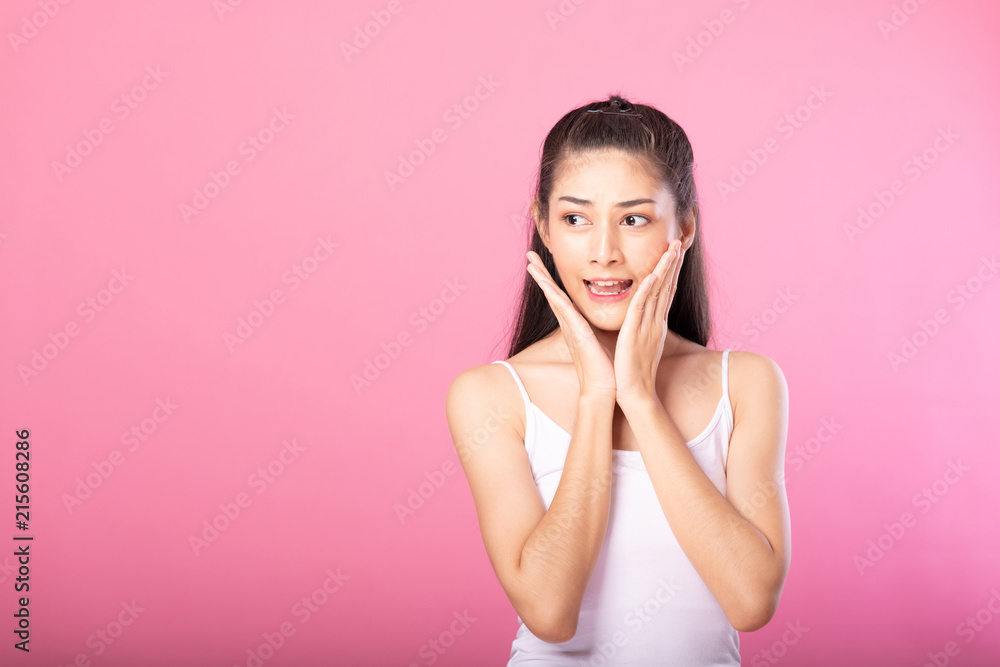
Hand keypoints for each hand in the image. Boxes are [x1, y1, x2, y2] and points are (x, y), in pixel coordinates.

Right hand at [525, 251, 616, 398]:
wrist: (603, 388)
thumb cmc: (604, 368)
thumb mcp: (601, 341)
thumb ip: (599, 328)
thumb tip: (604, 319)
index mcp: (575, 324)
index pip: (561, 296)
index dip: (551, 279)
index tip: (542, 264)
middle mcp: (569, 324)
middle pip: (552, 293)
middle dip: (540, 273)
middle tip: (529, 255)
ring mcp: (570, 327)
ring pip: (553, 297)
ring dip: (542, 279)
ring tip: (530, 263)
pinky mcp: (576, 332)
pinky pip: (563, 310)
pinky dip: (554, 295)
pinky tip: (546, 283)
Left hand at [613, 239, 684, 407]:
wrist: (634, 394)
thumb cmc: (634, 371)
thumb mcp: (641, 343)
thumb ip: (643, 327)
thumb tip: (643, 317)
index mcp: (656, 323)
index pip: (666, 291)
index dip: (671, 271)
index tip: (675, 251)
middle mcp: (656, 322)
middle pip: (667, 287)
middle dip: (673, 264)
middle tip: (679, 241)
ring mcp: (648, 327)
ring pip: (658, 293)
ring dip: (665, 270)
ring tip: (671, 249)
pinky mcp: (635, 335)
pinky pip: (642, 310)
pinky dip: (646, 292)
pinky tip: (650, 276)